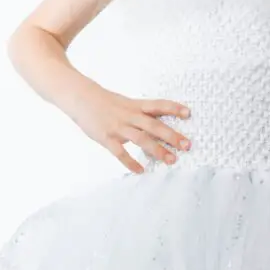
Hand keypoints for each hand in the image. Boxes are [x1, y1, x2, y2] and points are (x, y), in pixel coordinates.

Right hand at [73, 85, 190, 172]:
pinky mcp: (106, 138)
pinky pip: (120, 152)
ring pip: (141, 139)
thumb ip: (140, 112)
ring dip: (157, 150)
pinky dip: (131, 163)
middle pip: (154, 125)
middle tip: (187, 145)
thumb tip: (159, 122)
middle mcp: (129, 115)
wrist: (80, 98)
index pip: (158, 105)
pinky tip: (141, 171)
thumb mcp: (125, 103)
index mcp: (135, 105)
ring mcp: (118, 127)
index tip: (188, 113)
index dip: (173, 108)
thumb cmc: (105, 102)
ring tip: (171, 160)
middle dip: (172, 136)